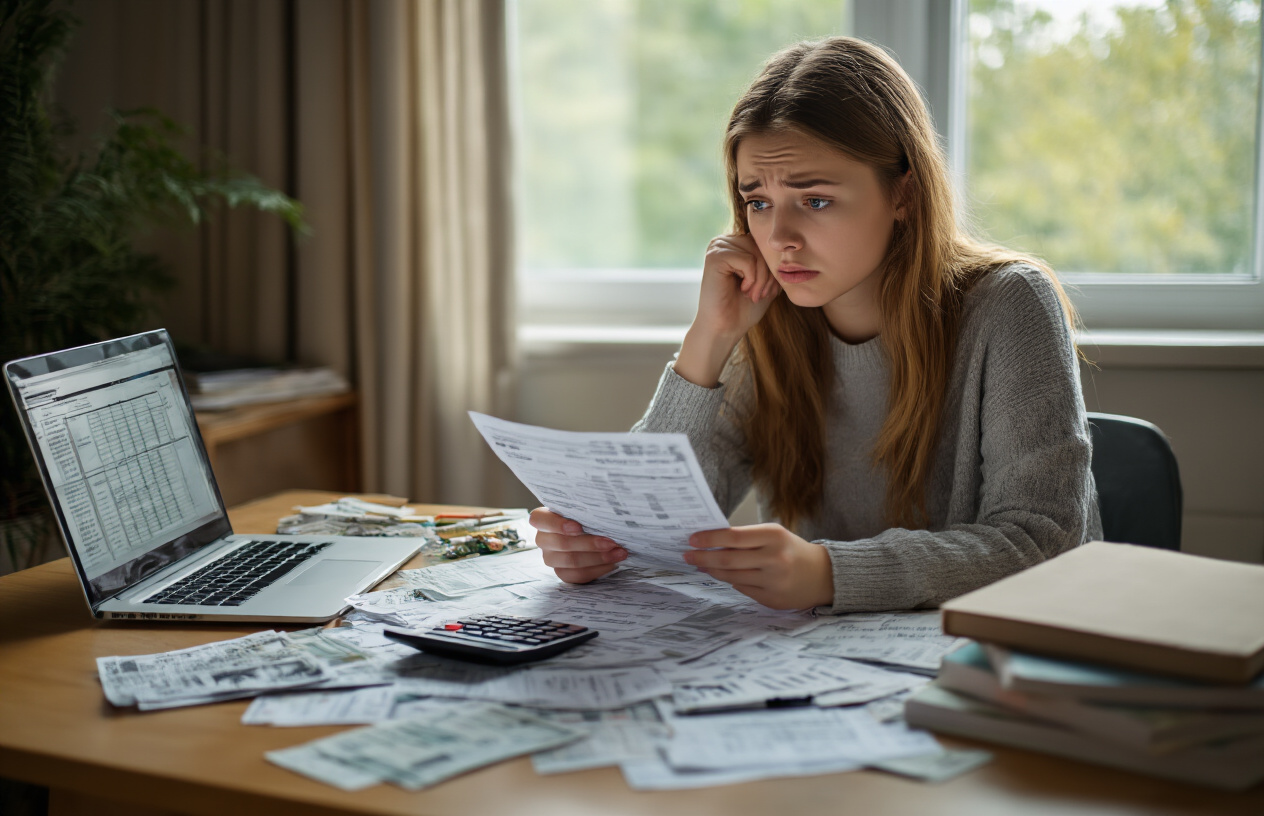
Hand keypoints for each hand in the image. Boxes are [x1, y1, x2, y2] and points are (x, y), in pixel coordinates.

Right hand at [528, 507, 627, 583]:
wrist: (592, 532)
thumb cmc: (586, 516)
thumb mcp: (583, 509)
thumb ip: (586, 509)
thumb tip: (604, 511)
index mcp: (543, 519)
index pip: (539, 519)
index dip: (558, 524)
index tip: (579, 527)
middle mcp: (543, 539)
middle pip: (562, 544)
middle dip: (590, 544)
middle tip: (611, 542)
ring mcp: (551, 558)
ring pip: (572, 561)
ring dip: (598, 558)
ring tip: (618, 552)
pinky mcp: (562, 572)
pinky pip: (578, 575)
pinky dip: (598, 569)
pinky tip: (612, 563)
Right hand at [674, 234, 780, 387]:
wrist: (726, 328)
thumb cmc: (745, 307)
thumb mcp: (767, 280)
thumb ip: (773, 260)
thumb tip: (788, 245)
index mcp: (735, 245)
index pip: (765, 245)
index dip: (772, 268)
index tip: (767, 292)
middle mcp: (724, 242)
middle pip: (761, 246)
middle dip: (768, 274)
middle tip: (760, 295)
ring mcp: (717, 248)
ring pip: (756, 253)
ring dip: (761, 278)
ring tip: (752, 294)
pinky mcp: (714, 257)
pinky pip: (747, 260)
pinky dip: (751, 279)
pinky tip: (743, 290)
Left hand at [684, 523, 833, 609]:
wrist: (824, 575)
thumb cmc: (792, 550)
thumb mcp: (773, 536)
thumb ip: (746, 538)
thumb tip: (710, 543)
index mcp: (774, 536)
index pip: (733, 536)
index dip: (709, 538)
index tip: (692, 539)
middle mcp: (774, 558)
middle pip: (728, 559)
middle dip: (703, 557)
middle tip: (687, 555)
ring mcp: (773, 581)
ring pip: (731, 577)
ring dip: (712, 570)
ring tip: (701, 564)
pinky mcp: (772, 599)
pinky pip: (742, 589)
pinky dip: (730, 581)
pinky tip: (723, 575)